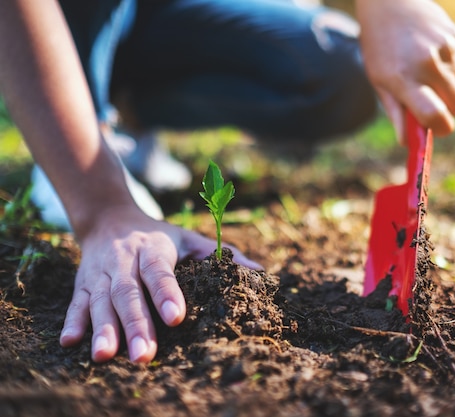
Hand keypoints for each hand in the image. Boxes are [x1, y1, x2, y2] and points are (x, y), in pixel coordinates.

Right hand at [59, 207, 260, 362]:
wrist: (109, 217)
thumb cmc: (159, 236)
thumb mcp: (190, 238)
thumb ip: (222, 254)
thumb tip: (260, 272)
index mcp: (153, 249)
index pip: (160, 271)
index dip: (166, 293)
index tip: (177, 317)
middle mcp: (124, 261)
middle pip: (129, 293)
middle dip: (136, 325)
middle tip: (145, 356)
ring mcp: (100, 273)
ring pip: (100, 301)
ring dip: (103, 329)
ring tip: (105, 356)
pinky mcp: (83, 284)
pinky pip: (76, 302)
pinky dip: (72, 321)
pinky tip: (70, 342)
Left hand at [356, 0, 454, 139]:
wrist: (388, 2)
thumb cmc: (379, 46)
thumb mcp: (379, 80)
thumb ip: (395, 112)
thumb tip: (407, 142)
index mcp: (404, 79)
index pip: (434, 115)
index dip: (441, 128)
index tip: (437, 129)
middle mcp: (428, 64)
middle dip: (449, 111)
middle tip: (432, 105)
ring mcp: (445, 49)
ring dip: (449, 89)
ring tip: (426, 74)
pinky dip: (450, 68)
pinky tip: (431, 54)